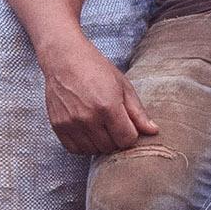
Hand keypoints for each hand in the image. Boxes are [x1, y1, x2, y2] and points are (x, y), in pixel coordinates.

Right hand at [42, 43, 158, 154]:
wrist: (64, 58)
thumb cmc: (95, 68)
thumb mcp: (123, 86)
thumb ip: (138, 112)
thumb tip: (153, 131)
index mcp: (108, 106)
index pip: (127, 139)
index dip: (131, 135)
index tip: (127, 126)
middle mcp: (88, 118)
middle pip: (110, 147)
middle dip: (116, 139)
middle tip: (113, 125)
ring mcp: (71, 123)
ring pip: (93, 151)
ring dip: (100, 143)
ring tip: (100, 126)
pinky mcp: (58, 126)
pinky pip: (74, 149)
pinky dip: (83, 145)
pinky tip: (87, 131)